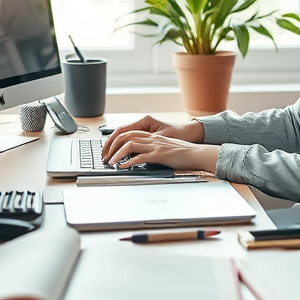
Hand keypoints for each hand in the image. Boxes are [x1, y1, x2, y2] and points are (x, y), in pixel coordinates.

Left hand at [103, 131, 218, 172]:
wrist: (195, 153)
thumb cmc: (180, 152)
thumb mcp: (162, 147)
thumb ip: (148, 149)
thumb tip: (134, 156)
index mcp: (151, 135)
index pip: (127, 132)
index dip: (114, 140)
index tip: (107, 149)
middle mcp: (151, 138)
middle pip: (125, 136)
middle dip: (111, 146)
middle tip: (104, 157)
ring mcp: (155, 146)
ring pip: (130, 145)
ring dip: (117, 154)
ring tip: (111, 162)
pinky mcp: (159, 155)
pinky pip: (141, 157)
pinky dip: (129, 162)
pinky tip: (124, 166)